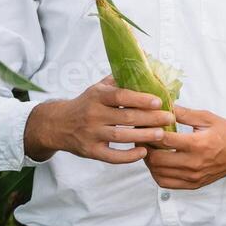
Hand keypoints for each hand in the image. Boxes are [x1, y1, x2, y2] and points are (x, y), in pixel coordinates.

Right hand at [24, 74, 174, 163]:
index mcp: (97, 96)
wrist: (57, 124)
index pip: (120, 96)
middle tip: (168, 118)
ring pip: (120, 136)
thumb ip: (119, 80)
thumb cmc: (85, 104)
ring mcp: (90, 134)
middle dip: (150, 118)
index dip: (140, 98)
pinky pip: (111, 157)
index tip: (158, 101)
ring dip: (143, 136)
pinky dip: (128, 156)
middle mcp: (93, 114)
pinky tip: (143, 152)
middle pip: (125, 117)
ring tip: (161, 134)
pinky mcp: (90, 151)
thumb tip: (145, 69)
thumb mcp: (97, 88)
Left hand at [143, 106, 225, 189]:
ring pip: (158, 173)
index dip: (149, 132)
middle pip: (157, 160)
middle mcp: (194, 163)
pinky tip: (157, 163)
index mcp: (198, 144)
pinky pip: (166, 183)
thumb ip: (183, 113)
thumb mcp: (207, 118)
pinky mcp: (193, 184)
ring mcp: (193, 177)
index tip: (142, 125)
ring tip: (148, 149)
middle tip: (141, 138)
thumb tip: (162, 106)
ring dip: (149, 162)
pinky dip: (157, 174)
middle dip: (145, 148)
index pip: (164, 140)